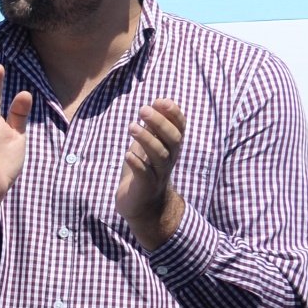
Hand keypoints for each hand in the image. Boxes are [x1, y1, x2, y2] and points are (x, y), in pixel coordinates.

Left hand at [115, 99, 187, 248]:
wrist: (143, 207)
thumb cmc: (145, 172)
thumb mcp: (148, 148)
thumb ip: (152, 130)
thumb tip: (154, 105)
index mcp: (171, 148)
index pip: (179, 128)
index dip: (173, 114)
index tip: (160, 100)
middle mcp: (169, 160)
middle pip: (172, 139)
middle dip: (160, 123)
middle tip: (143, 109)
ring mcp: (159, 174)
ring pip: (159, 156)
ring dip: (147, 140)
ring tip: (132, 126)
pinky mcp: (146, 187)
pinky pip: (144, 174)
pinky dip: (137, 163)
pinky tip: (128, 154)